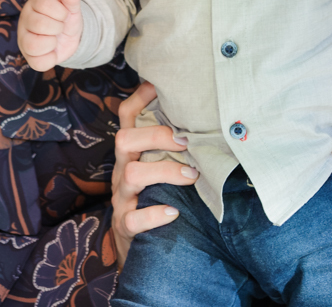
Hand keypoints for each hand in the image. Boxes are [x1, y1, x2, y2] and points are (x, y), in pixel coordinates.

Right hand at [18, 0, 83, 71]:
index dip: (61, 12)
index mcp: (35, 2)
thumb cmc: (66, 18)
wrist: (67, 35)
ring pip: (32, 45)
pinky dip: (50, 59)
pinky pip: (36, 63)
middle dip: (57, 27)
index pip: (44, 4)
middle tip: (60, 28)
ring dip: (51, 43)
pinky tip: (53, 51)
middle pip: (38, 24)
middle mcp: (25, 19)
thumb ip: (71, 2)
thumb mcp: (71, 9)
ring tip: (54, 39)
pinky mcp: (28, 56)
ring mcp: (24, 38)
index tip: (64, 15)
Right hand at [110, 82, 197, 268]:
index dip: (141, 97)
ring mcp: (122, 197)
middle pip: (124, 139)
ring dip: (165, 171)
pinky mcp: (125, 224)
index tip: (161, 86)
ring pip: (132, 174)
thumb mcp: (159, 166)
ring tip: (192, 175)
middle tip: (186, 141)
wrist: (138, 246)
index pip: (127, 116)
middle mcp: (123, 169)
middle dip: (156, 135)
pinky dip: (155, 214)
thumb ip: (174, 146)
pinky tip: (174, 212)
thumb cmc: (155, 196)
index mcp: (131, 152)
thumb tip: (209, 120)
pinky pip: (133, 218)